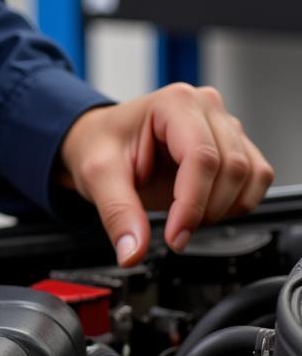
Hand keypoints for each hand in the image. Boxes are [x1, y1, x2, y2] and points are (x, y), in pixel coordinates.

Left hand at [58, 84, 273, 266]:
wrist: (98, 140)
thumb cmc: (99, 145)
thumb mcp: (97, 176)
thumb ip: (118, 213)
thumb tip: (133, 252)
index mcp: (174, 103)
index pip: (202, 158)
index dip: (193, 204)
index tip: (175, 236)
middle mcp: (207, 108)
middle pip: (232, 168)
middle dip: (206, 210)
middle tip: (175, 231)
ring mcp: (224, 126)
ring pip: (250, 175)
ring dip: (223, 208)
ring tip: (185, 215)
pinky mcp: (234, 146)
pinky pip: (256, 179)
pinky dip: (236, 204)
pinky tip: (204, 207)